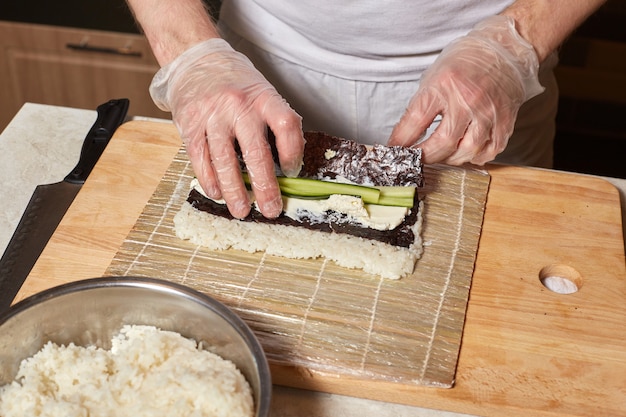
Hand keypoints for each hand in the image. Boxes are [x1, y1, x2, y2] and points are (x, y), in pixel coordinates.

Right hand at [150, 39, 304, 218]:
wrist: (197, 60)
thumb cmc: (237, 83)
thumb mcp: (263, 92)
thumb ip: (274, 122)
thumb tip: (288, 166)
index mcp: (264, 97)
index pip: (286, 125)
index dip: (293, 152)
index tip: (292, 172)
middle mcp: (239, 106)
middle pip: (256, 152)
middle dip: (265, 186)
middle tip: (271, 209)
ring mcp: (212, 115)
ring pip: (225, 160)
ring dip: (234, 190)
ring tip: (242, 211)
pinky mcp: (190, 124)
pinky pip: (200, 158)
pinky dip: (209, 180)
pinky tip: (217, 193)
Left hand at [388, 15, 543, 165]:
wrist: (502, 49)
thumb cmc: (463, 64)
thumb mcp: (433, 77)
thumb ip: (420, 107)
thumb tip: (404, 137)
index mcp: (443, 85)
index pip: (415, 121)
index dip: (401, 141)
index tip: (394, 150)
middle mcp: (467, 99)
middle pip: (443, 143)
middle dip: (425, 156)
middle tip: (417, 158)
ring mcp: (488, 111)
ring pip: (467, 151)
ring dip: (451, 159)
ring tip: (443, 154)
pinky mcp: (505, 120)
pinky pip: (491, 150)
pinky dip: (476, 157)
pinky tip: (466, 152)